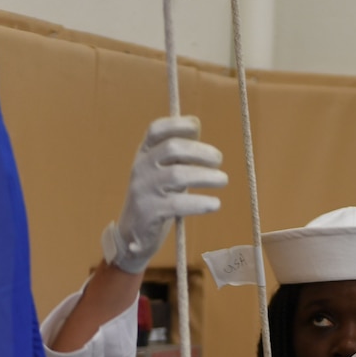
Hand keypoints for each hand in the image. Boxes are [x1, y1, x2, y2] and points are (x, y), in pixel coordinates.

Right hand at [103, 116, 227, 272]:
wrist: (132, 233)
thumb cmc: (156, 196)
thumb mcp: (162, 170)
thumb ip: (176, 152)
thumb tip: (196, 125)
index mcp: (144, 154)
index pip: (156, 129)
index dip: (177, 124)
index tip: (197, 127)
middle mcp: (141, 168)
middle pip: (172, 149)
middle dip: (200, 151)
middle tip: (218, 160)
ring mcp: (144, 190)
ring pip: (177, 175)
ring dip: (205, 176)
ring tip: (223, 180)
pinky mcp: (150, 212)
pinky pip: (178, 204)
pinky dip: (199, 203)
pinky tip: (215, 204)